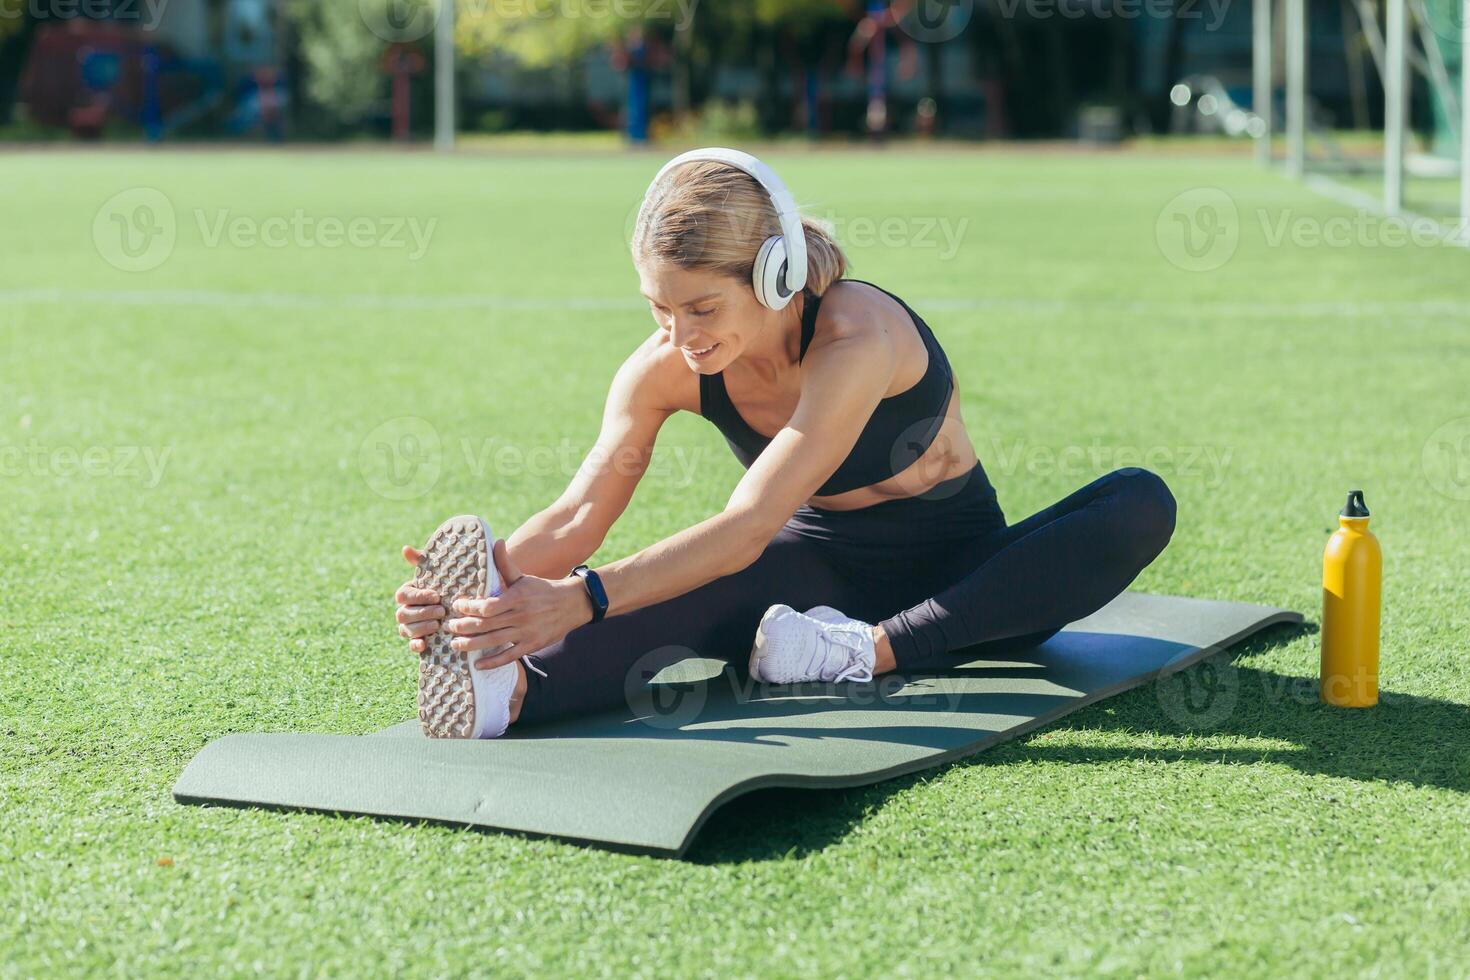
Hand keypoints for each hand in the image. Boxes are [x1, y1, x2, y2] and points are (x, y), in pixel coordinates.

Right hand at [394, 545, 444, 654]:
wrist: (463, 606)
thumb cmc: (449, 585)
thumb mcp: (439, 572)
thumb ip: (423, 562)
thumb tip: (405, 548)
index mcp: (408, 593)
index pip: (402, 595)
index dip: (418, 596)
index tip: (436, 595)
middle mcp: (405, 610)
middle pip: (402, 614)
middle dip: (422, 613)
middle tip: (441, 611)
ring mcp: (410, 627)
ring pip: (405, 629)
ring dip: (421, 627)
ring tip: (438, 624)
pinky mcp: (419, 640)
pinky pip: (411, 645)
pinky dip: (415, 645)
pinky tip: (424, 644)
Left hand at [444, 540, 594, 669]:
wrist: (572, 604)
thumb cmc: (542, 589)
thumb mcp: (523, 577)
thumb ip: (505, 563)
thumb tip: (495, 542)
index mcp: (517, 597)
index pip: (487, 606)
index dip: (469, 608)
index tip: (457, 606)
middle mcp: (521, 615)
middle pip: (486, 624)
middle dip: (464, 627)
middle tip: (448, 627)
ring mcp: (527, 632)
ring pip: (494, 641)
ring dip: (471, 645)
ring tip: (455, 645)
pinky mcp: (532, 645)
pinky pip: (509, 656)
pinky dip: (492, 662)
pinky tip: (477, 664)